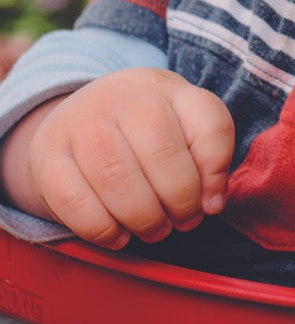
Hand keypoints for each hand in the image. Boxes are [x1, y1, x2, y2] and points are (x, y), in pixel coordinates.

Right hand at [1, 69, 233, 249]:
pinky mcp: (48, 157)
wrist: (78, 116)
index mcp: (168, 88)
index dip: (217, 173)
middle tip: (181, 221)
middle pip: (163, 154)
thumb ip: (209, 156)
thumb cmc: (144, 130)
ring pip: (118, 178)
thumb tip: (213, 202)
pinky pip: (76, 203)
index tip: (211, 202)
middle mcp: (125, 97)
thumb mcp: (184, 125)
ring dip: (144, 218)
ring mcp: (82, 122)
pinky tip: (119, 235)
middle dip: (180, 202)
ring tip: (154, 229)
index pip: (210, 124)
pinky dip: (104, 230)